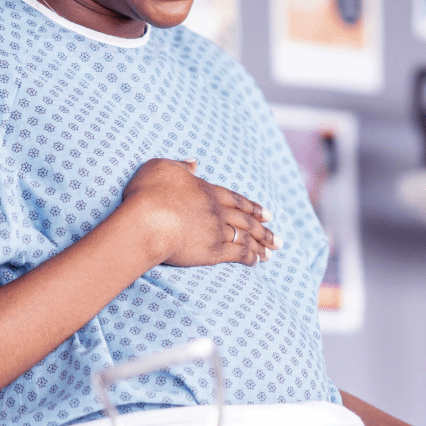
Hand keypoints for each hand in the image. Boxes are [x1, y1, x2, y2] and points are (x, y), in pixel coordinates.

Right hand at [120, 159, 281, 266]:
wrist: (147, 221)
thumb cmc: (149, 193)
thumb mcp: (161, 168)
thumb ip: (180, 166)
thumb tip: (193, 163)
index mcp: (208, 191)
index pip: (236, 200)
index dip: (253, 207)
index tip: (267, 214)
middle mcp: (217, 211)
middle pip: (247, 221)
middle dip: (264, 229)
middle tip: (278, 238)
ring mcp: (217, 231)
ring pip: (246, 238)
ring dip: (261, 245)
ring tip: (273, 251)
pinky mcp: (212, 251)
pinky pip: (238, 254)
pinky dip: (250, 257)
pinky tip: (258, 262)